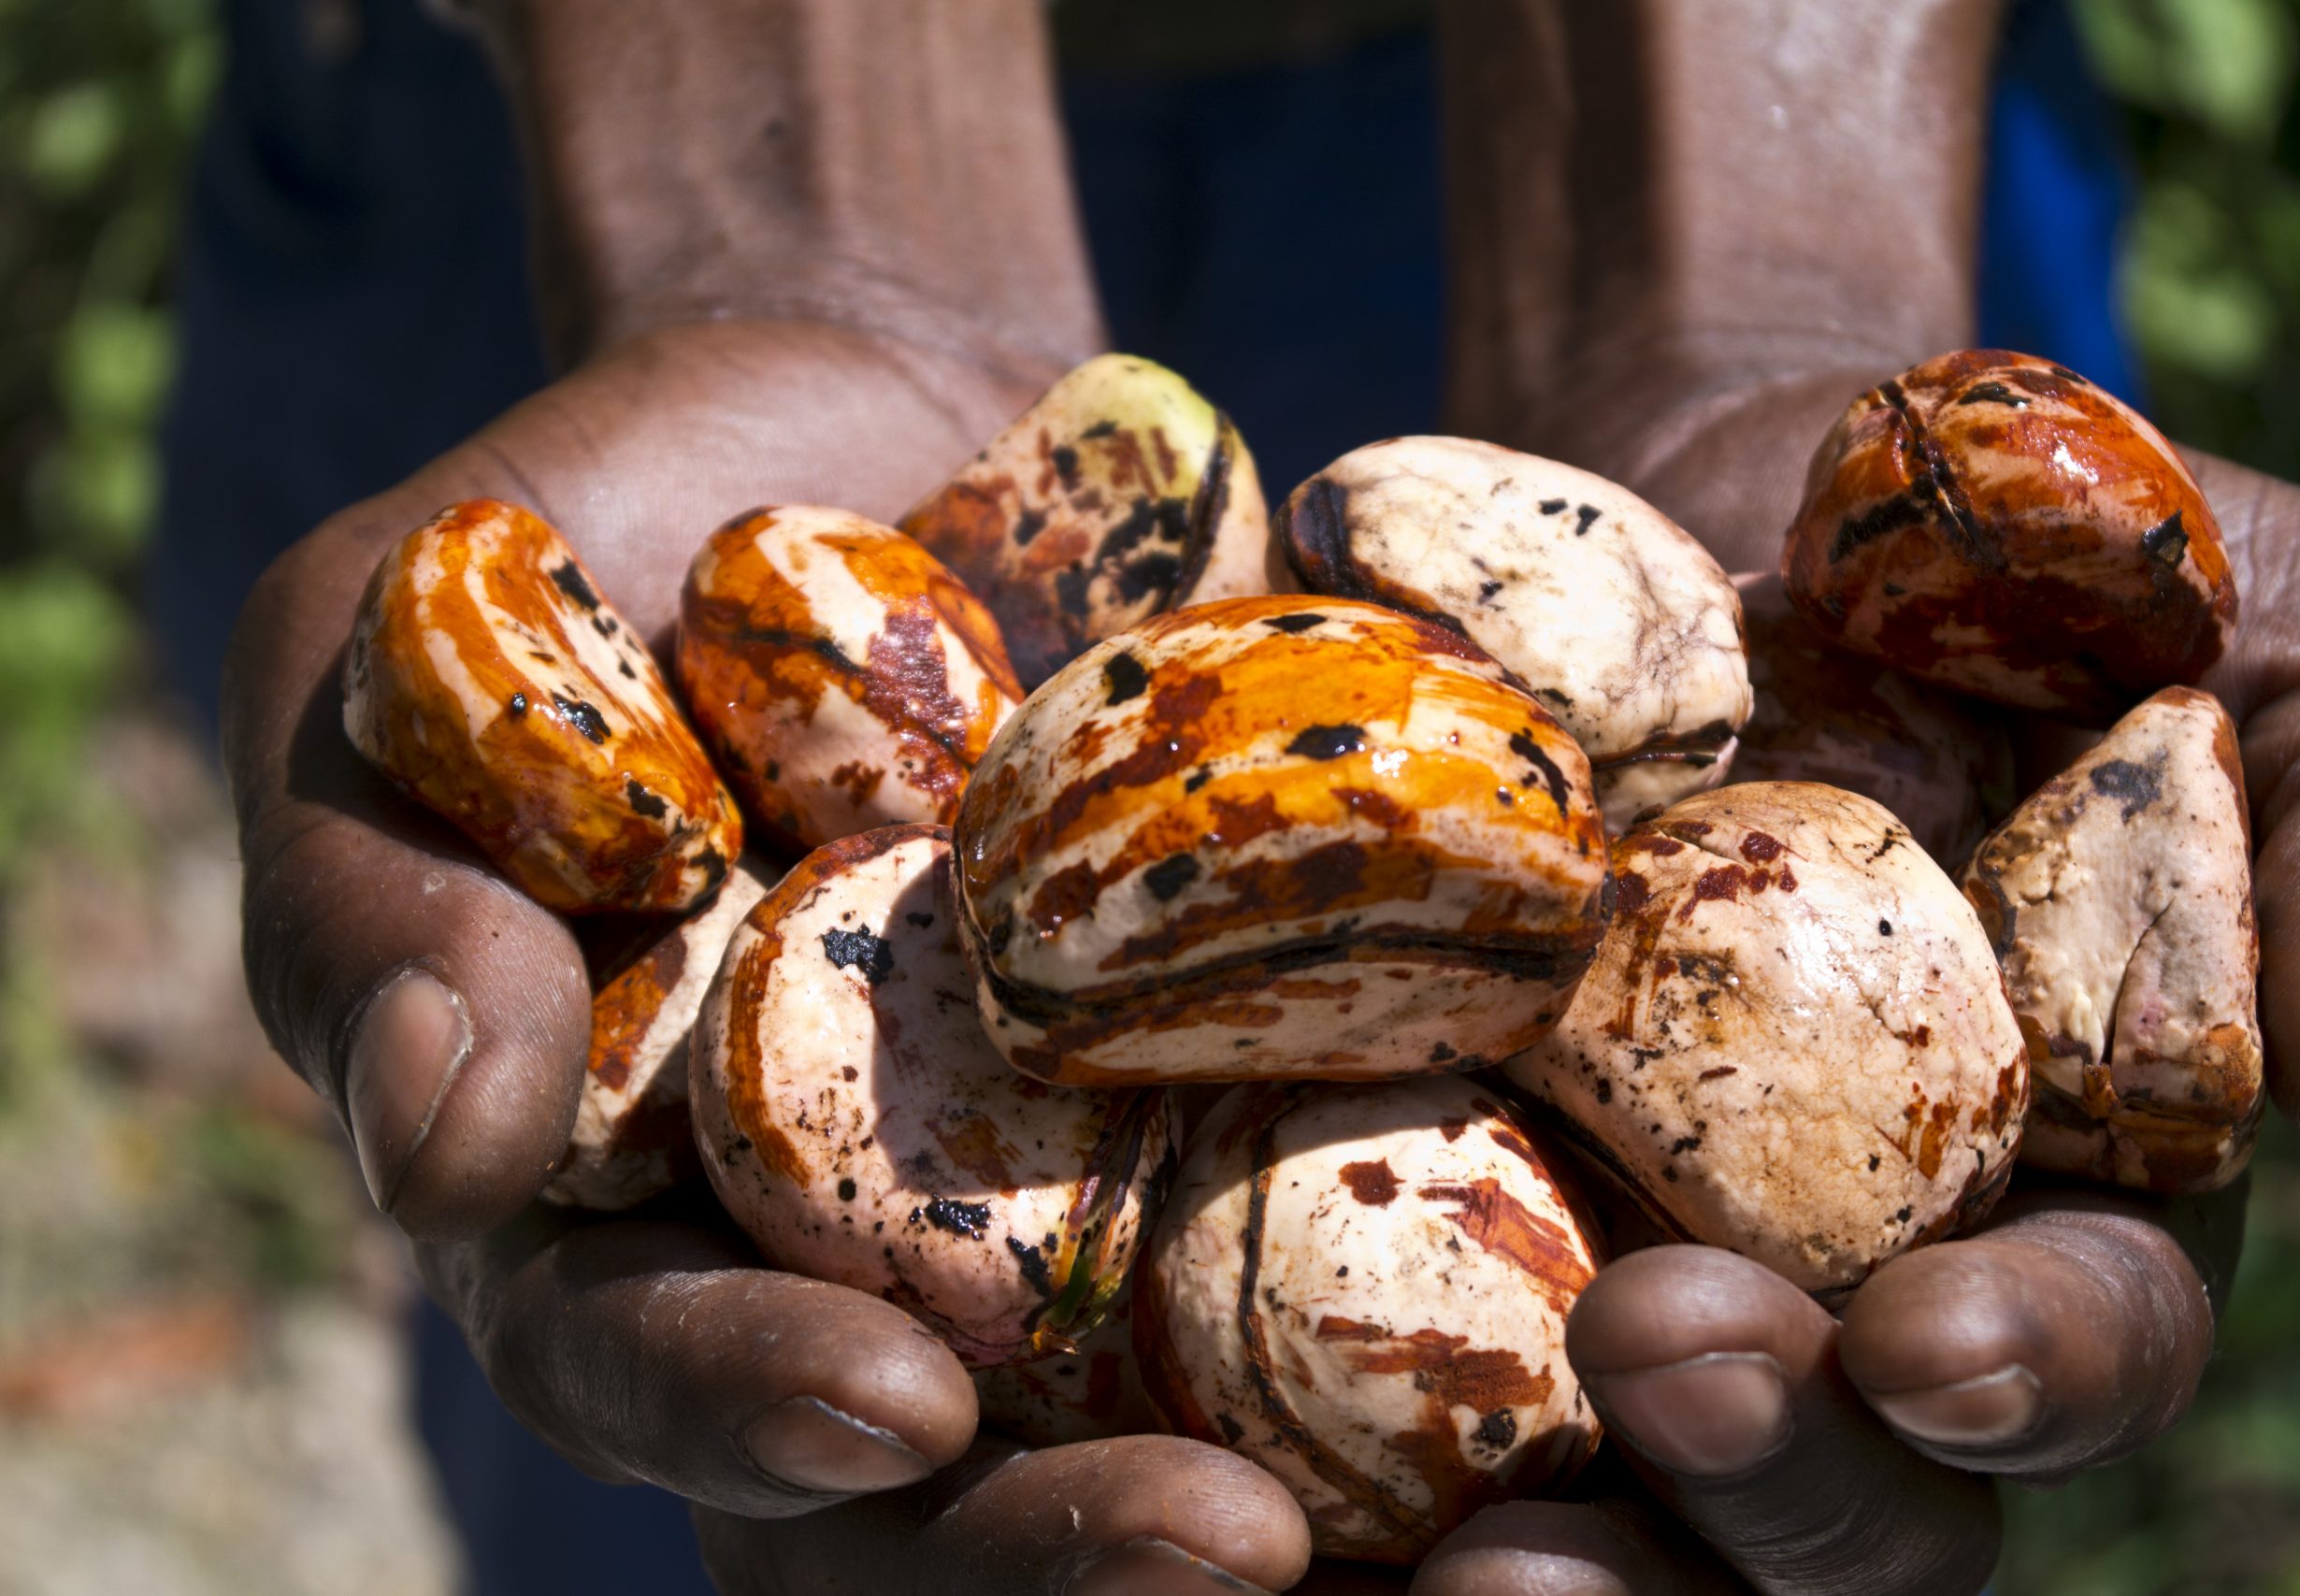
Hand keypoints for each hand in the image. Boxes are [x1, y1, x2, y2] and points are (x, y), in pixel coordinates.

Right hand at [223, 3, 1333, 1588]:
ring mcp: (1060, 1153)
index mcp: (623, 1188)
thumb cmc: (580, 523)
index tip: (883, 1414)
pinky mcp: (1246, 1050)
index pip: (655, 1371)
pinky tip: (1589, 1296)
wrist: (870, 400)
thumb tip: (427, 1153)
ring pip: (1152, 1387)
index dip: (749, 1416)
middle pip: (935, 1469)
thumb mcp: (385, 662)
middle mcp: (852, 1220)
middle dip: (1054, 1540)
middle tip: (1227, 1551)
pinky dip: (1448, 1263)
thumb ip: (379, 898)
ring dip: (1295, 1463)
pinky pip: (1346, 1187)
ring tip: (1446, 1507)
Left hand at [1419, 0, 2299, 1587]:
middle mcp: (1820, 1289)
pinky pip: (1328, 1336)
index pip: (2068, 1356)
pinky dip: (1284, 1415)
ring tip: (1447, 1536)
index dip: (2022, 1378)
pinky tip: (1215, 1429)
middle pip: (1818, 1492)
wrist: (1715, 478)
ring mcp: (1592, 1247)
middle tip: (1668, 1375)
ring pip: (1584, 1485)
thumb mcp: (2252, 639)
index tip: (1935, 1344)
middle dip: (1767, 1480)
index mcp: (2040, 1213)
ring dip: (1542, 1532)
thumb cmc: (2019, 560)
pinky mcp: (1384, 1178)